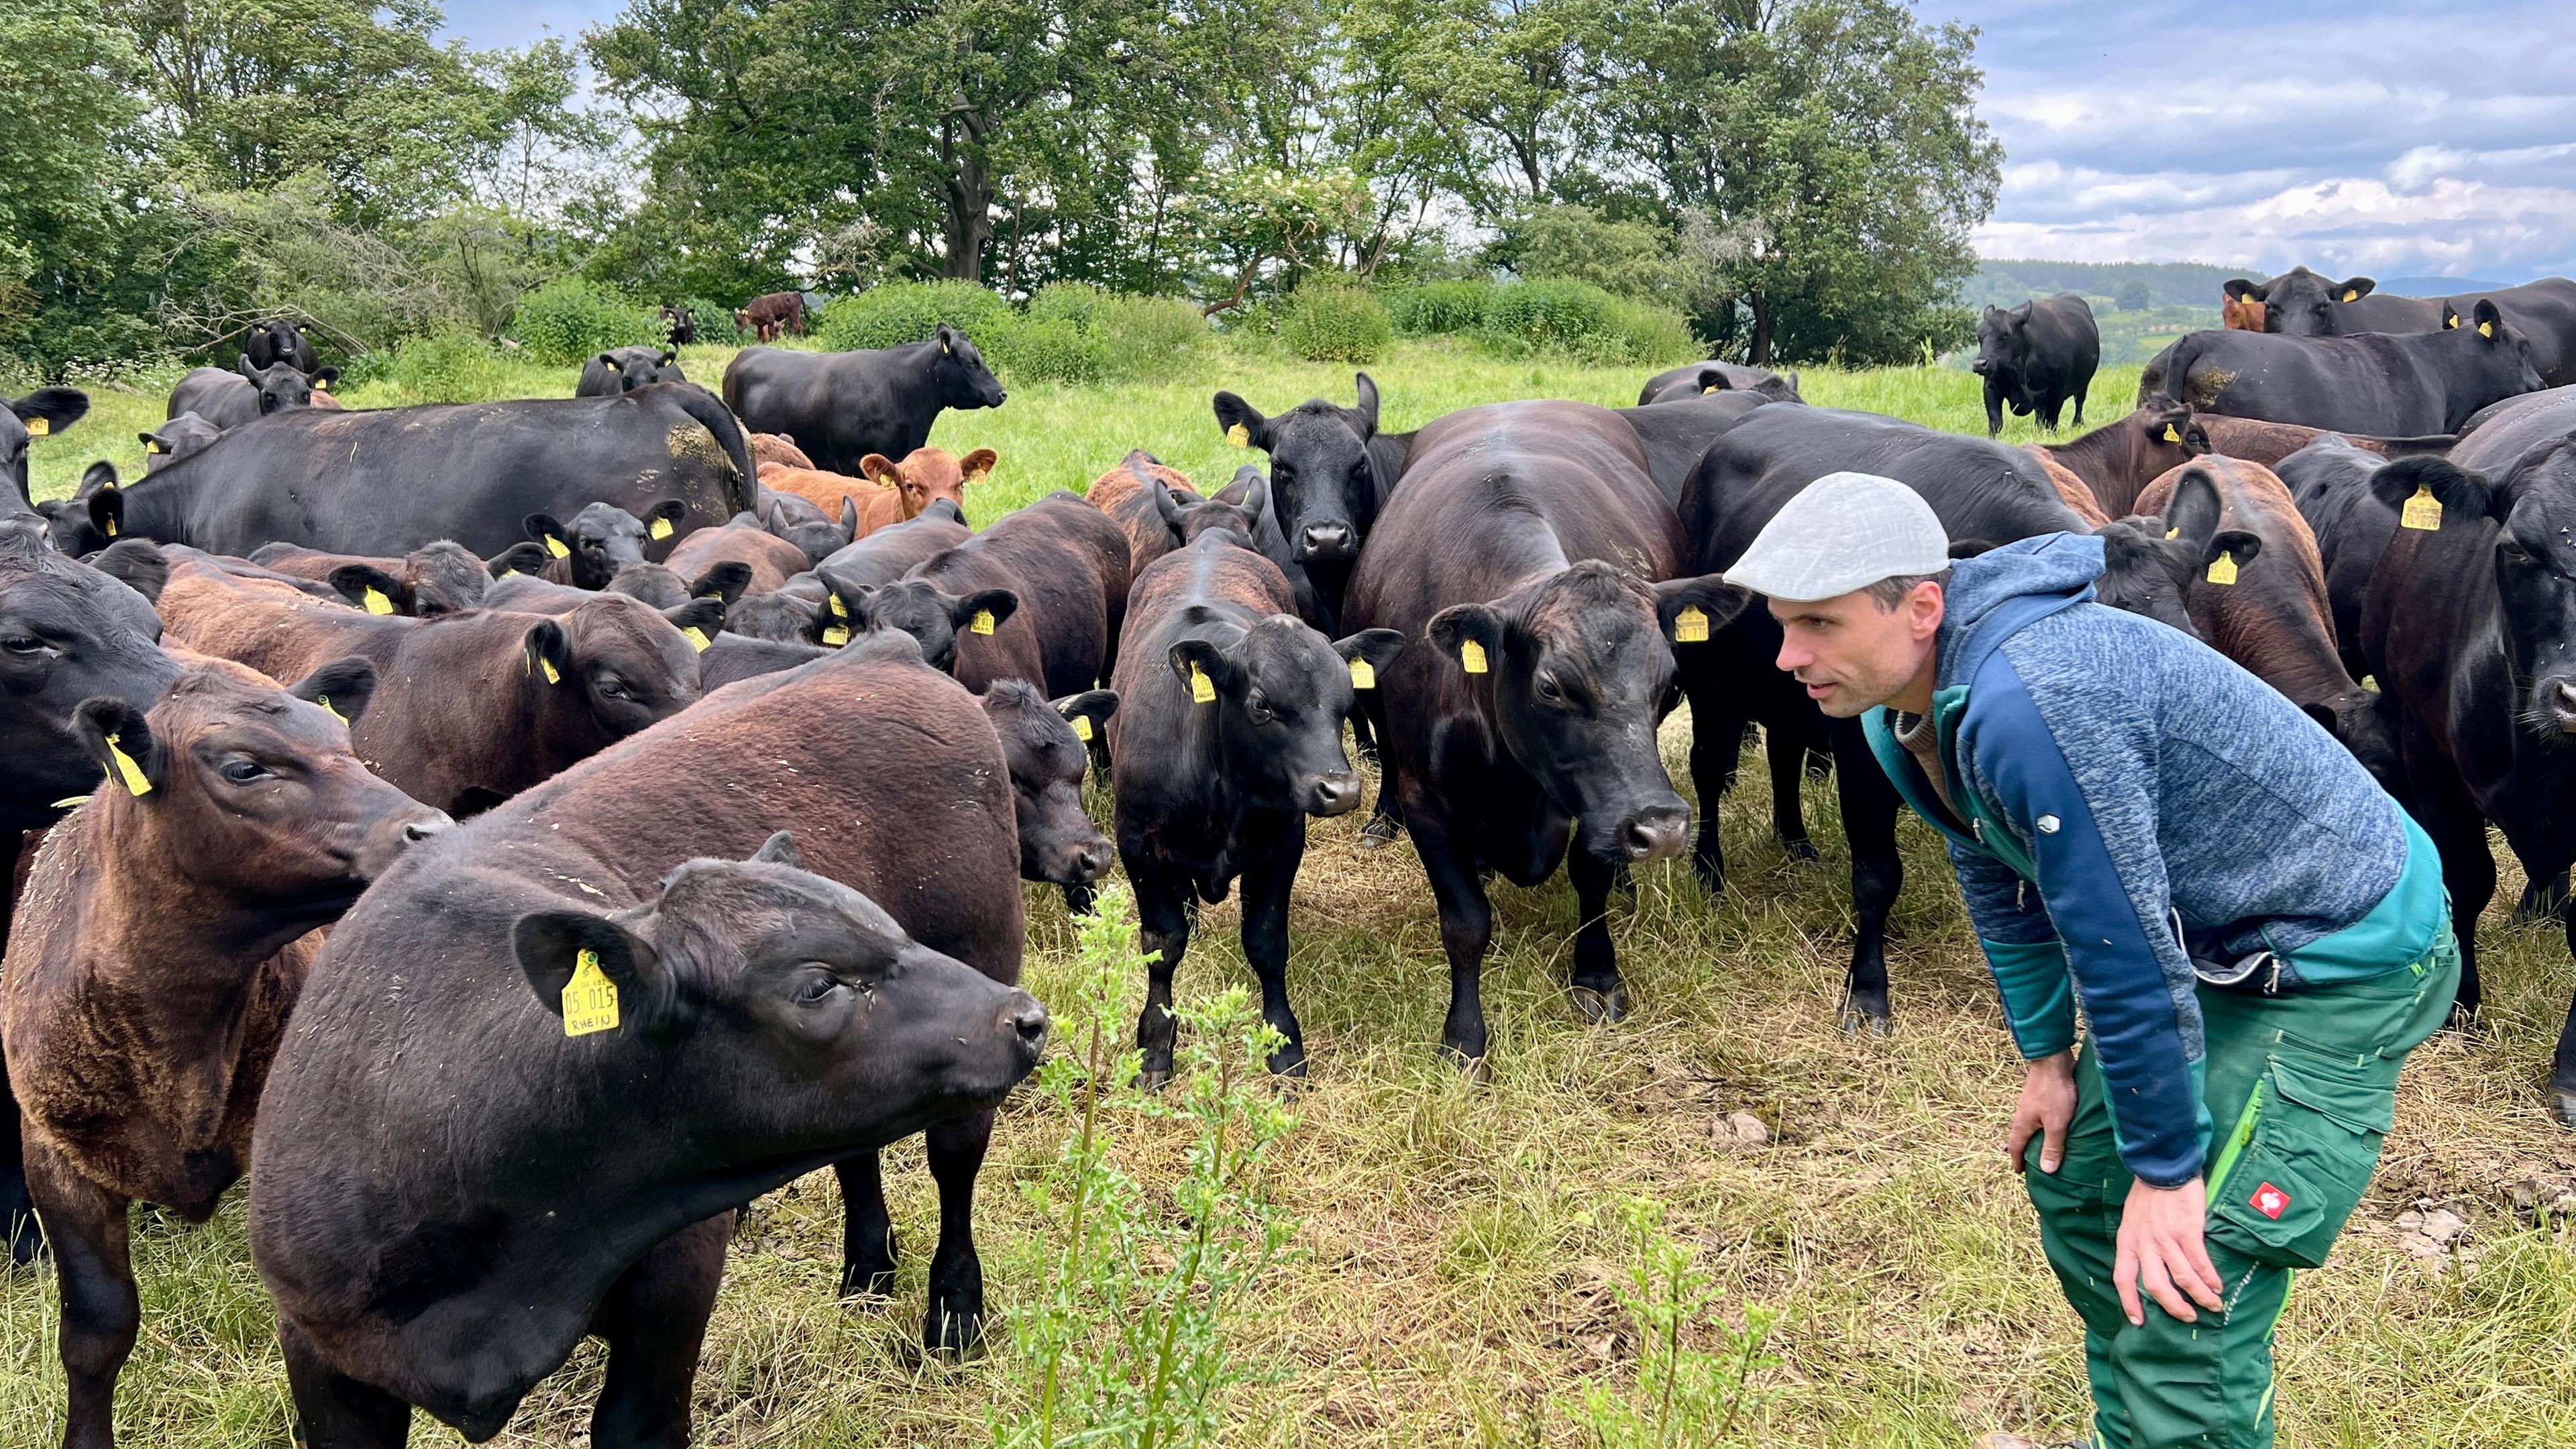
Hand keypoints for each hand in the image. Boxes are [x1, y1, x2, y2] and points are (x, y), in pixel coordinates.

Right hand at [2007, 1050, 2075, 1173]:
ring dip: (2034, 1138)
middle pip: (2020, 1138)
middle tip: (2032, 1164)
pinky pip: (2036, 1118)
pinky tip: (2051, 1127)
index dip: (2017, 1161)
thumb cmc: (2054, 1093)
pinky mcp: (2037, 1097)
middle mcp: (2021, 1115)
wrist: (2052, 1061)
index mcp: (2022, 1124)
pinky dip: (2041, 1127)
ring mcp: (2028, 1105)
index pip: (2015, 1147)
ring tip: (2044, 1147)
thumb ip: (2052, 1147)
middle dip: (2025, 1151)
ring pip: (2029, 1127)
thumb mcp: (2056, 1124)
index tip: (2019, 1172)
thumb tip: (2047, 1171)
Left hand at [2115, 1177, 2224, 1325]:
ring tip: (2212, 1305)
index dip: (2129, 1303)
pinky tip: (2218, 1286)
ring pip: (2183, 1279)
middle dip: (2174, 1307)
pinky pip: (2200, 1264)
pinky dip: (2210, 1279)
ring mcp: (2165, 1238)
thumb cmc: (2148, 1193)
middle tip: (2188, 1317)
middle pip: (2156, 1287)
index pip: (2122, 1278)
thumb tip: (2149, 1266)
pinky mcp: (2187, 1231)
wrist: (2163, 1166)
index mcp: (2127, 1241)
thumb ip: (2138, 1242)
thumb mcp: (2132, 1219)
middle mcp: (2144, 1243)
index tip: (2138, 1322)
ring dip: (2200, 1297)